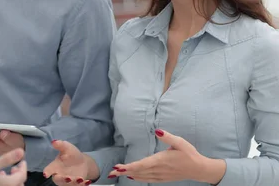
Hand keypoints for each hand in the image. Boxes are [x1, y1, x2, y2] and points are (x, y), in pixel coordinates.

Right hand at [0, 148, 26, 185]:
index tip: (22, 161)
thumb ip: (7, 158)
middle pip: (19, 183)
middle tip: (14, 167)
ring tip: (5, 172)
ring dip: (12, 180)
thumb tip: (21, 151)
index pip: (22, 175)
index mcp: (10, 183)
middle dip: (18, 174)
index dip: (23, 167)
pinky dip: (5, 184)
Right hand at [43, 140, 98, 184]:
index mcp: (54, 166)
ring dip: (74, 183)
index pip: (49, 169)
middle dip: (62, 180)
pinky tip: (87, 181)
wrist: (81, 162)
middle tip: (68, 178)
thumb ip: (60, 145)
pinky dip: (82, 185)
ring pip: (68, 185)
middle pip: (58, 180)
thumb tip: (54, 141)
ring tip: (80, 178)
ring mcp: (67, 181)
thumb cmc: (71, 154)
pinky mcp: (74, 185)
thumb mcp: (67, 147)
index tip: (46, 174)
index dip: (47, 172)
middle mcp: (59, 175)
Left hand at [109, 129, 225, 183]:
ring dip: (129, 175)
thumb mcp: (180, 142)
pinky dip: (139, 178)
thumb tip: (157, 130)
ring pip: (142, 176)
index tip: (119, 168)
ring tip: (117, 174)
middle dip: (124, 172)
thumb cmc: (190, 154)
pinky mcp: (163, 178)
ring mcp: (161, 175)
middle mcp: (159, 169)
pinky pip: (148, 179)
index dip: (129, 167)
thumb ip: (168, 137)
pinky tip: (132, 177)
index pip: (142, 164)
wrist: (200, 169)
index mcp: (161, 160)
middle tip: (111, 172)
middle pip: (139, 172)